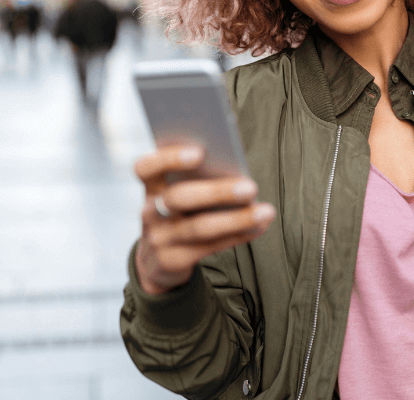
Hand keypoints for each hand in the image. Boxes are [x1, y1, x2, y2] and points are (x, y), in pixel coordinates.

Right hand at [134, 144, 275, 294]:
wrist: (156, 261)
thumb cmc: (179, 214)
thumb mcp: (179, 194)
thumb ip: (197, 180)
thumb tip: (237, 171)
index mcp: (151, 186)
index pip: (146, 168)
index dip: (170, 158)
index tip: (201, 152)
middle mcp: (149, 211)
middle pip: (179, 197)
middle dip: (217, 192)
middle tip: (251, 187)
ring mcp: (159, 238)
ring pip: (199, 227)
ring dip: (237, 219)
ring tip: (266, 211)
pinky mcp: (172, 261)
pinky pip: (209, 247)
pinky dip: (238, 235)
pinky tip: (259, 226)